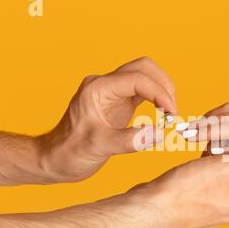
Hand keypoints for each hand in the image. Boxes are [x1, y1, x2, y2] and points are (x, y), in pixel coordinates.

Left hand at [38, 57, 177, 181]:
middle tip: (172, 111)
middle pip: (143, 68)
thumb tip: (160, 134)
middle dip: (163, 85)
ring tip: (169, 114)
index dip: (159, 93)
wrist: (55, 159)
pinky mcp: (119, 104)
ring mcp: (113, 93)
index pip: (137, 79)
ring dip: (162, 90)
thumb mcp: (98, 147)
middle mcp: (105, 85)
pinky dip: (156, 99)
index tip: (172, 113)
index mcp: (97, 89)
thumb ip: (129, 140)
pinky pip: (143, 92)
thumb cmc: (69, 152)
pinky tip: (162, 115)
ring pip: (145, 77)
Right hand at [128, 141, 228, 227]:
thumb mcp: (226, 168)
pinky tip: (200, 153)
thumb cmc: (186, 191)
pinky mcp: (204, 196)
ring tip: (207, 145)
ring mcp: (220, 200)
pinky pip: (215, 173)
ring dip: (221, 151)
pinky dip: (210, 160)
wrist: (151, 209)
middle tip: (220, 137)